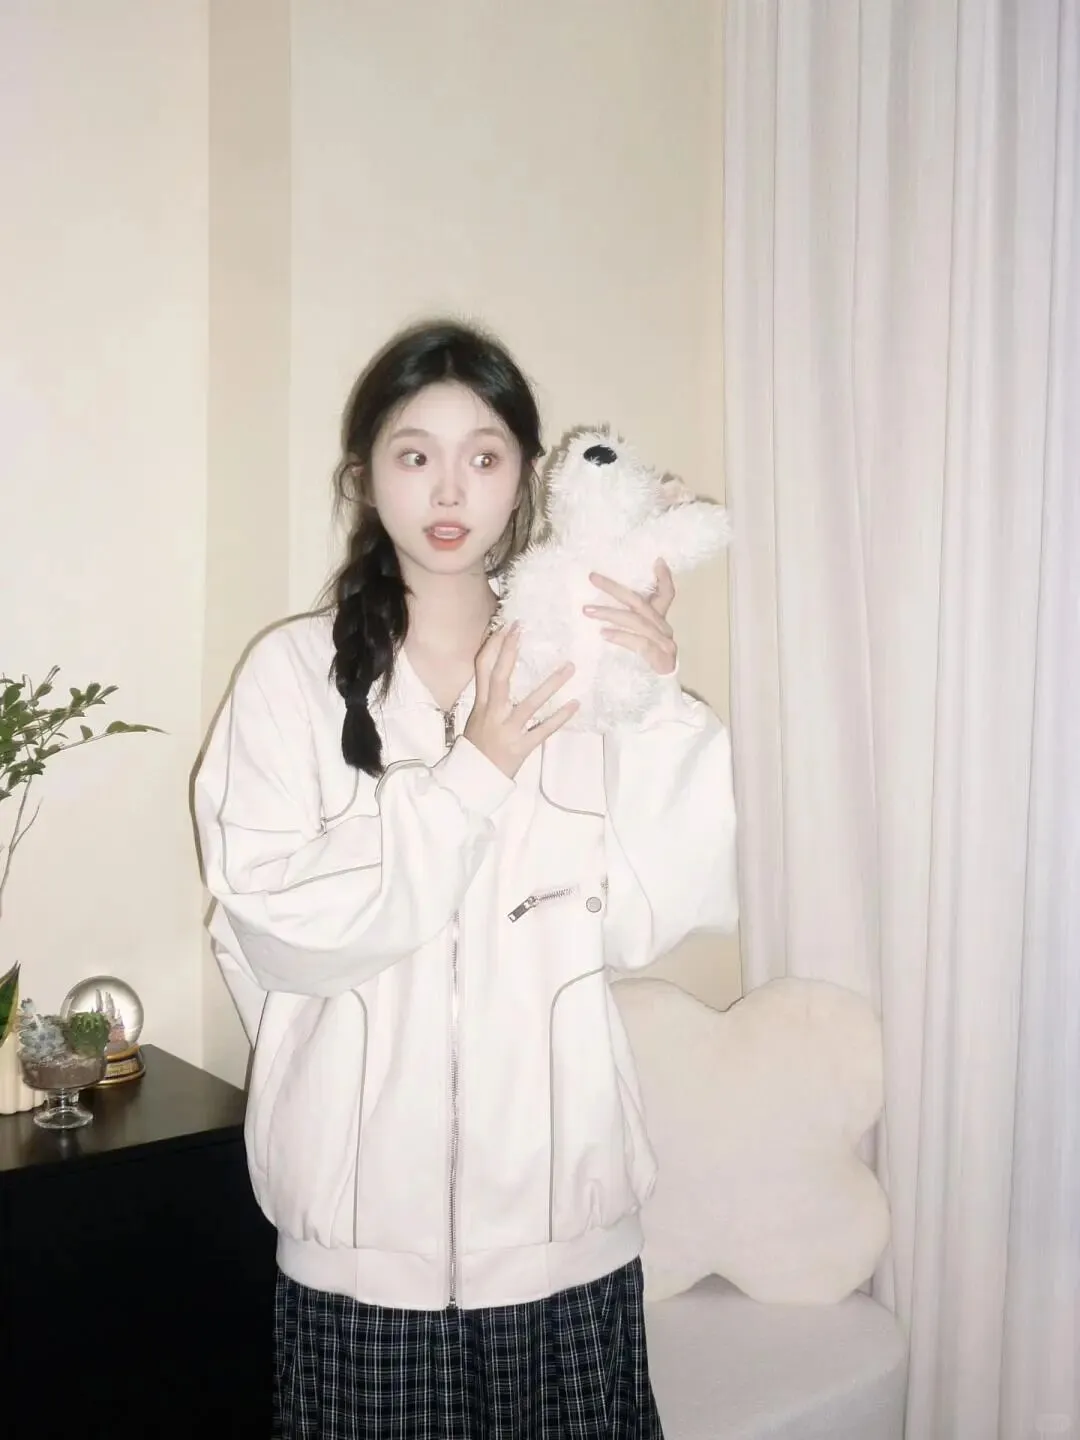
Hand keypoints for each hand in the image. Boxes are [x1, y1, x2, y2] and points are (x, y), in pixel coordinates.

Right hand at [463, 625, 577, 778]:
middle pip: (500, 678)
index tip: (508, 626)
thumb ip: (490, 693)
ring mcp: (508, 730)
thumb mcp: (478, 715)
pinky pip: (543, 730)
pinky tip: (575, 704)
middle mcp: (493, 713)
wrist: (474, 778)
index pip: (483, 668)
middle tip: (522, 630)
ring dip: (551, 684)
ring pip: (530, 703)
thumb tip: (503, 667)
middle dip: (509, 652)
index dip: (493, 646)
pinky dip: (560, 718)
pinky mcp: (522, 747)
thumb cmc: (478, 744)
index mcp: (481, 703)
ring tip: (570, 666)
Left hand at [584, 560, 677, 674]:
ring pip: (637, 621)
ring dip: (610, 613)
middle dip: (614, 588)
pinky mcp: (660, 659)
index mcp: (660, 620)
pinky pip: (639, 642)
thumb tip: (600, 606)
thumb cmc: (643, 664)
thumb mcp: (635, 639)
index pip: (667, 594)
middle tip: (592, 578)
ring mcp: (664, 644)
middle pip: (640, 603)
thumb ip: (627, 621)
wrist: (659, 695)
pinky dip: (621, 636)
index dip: (664, 577)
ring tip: (587, 610)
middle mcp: (664, 629)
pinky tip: (604, 634)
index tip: (656, 560)